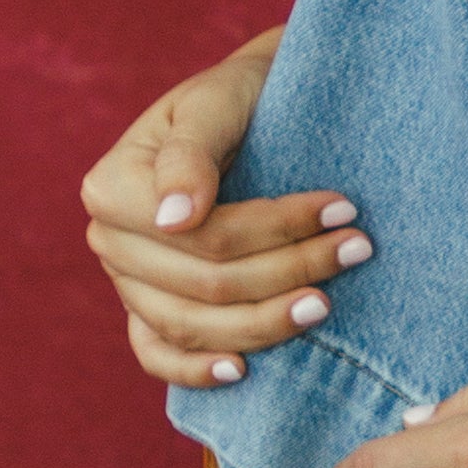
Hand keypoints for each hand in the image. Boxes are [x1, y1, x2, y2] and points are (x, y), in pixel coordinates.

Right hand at [83, 35, 370, 389]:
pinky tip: (242, 371)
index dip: (277, 229)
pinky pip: (157, 354)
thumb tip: (174, 217)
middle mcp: (108, 239)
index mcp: (112, 187)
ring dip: (266, 322)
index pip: (205, 234)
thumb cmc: (236, 96)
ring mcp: (125, 281)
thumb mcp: (215, 102)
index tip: (343, 209)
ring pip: (192, 326)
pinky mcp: (146, 309)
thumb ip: (189, 153)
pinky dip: (195, 370)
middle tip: (359, 248)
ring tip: (327, 304)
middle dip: (290, 270)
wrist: (248, 105)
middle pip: (206, 284)